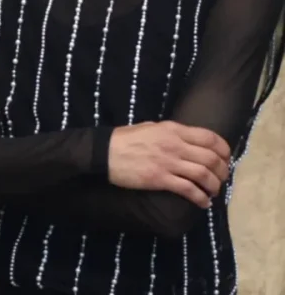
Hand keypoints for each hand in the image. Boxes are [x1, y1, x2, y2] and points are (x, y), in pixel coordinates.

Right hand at [108, 121, 231, 207]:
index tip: (226, 159)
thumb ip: (171, 133)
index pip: (210, 139)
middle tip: (221, 178)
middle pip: (211, 159)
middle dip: (222, 171)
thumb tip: (187, 140)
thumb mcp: (151, 128)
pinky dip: (200, 198)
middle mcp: (175, 145)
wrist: (104, 152)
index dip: (224, 150)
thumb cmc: (125, 139)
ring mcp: (168, 163)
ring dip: (214, 186)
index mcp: (174, 130)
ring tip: (213, 192)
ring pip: (204, 175)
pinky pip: (189, 190)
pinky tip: (203, 202)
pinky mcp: (160, 179)